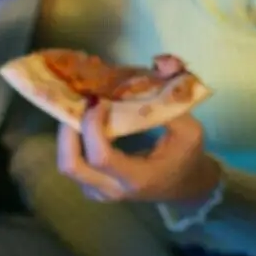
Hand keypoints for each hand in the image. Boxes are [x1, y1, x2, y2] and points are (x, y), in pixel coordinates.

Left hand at [58, 104, 221, 206]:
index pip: (100, 156)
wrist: (184, 185)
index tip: (100, 101)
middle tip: (79, 104)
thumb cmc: (186, 156)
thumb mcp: (189, 129)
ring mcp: (99, 191)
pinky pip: (72, 164)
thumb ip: (172, 100)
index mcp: (137, 178)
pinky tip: (85, 121)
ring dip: (68, 134)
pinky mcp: (92, 186)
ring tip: (81, 109)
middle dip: (68, 130)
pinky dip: (72, 141)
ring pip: (67, 165)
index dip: (92, 126)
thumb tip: (161, 64)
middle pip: (70, 165)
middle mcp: (112, 189)